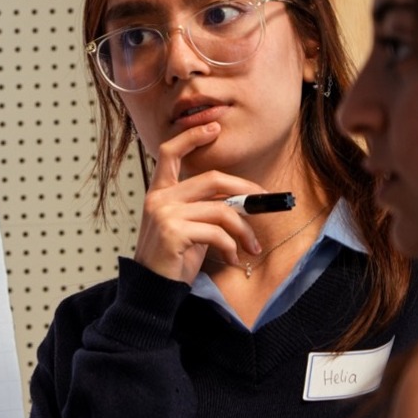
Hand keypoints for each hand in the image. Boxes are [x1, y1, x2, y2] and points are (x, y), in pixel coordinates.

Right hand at [133, 122, 265, 282]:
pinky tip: (232, 259)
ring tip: (251, 247)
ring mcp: (164, 214)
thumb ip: (205, 206)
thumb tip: (244, 199)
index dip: (191, 136)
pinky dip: (232, 248)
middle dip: (246, 190)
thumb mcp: (188, 226)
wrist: (151, 290)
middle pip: (212, 179)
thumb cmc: (172, 258)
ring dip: (245, 231)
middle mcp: (158, 199)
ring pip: (222, 209)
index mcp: (159, 193)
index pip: (169, 153)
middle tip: (266, 202)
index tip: (214, 127)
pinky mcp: (173, 232)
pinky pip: (217, 233)